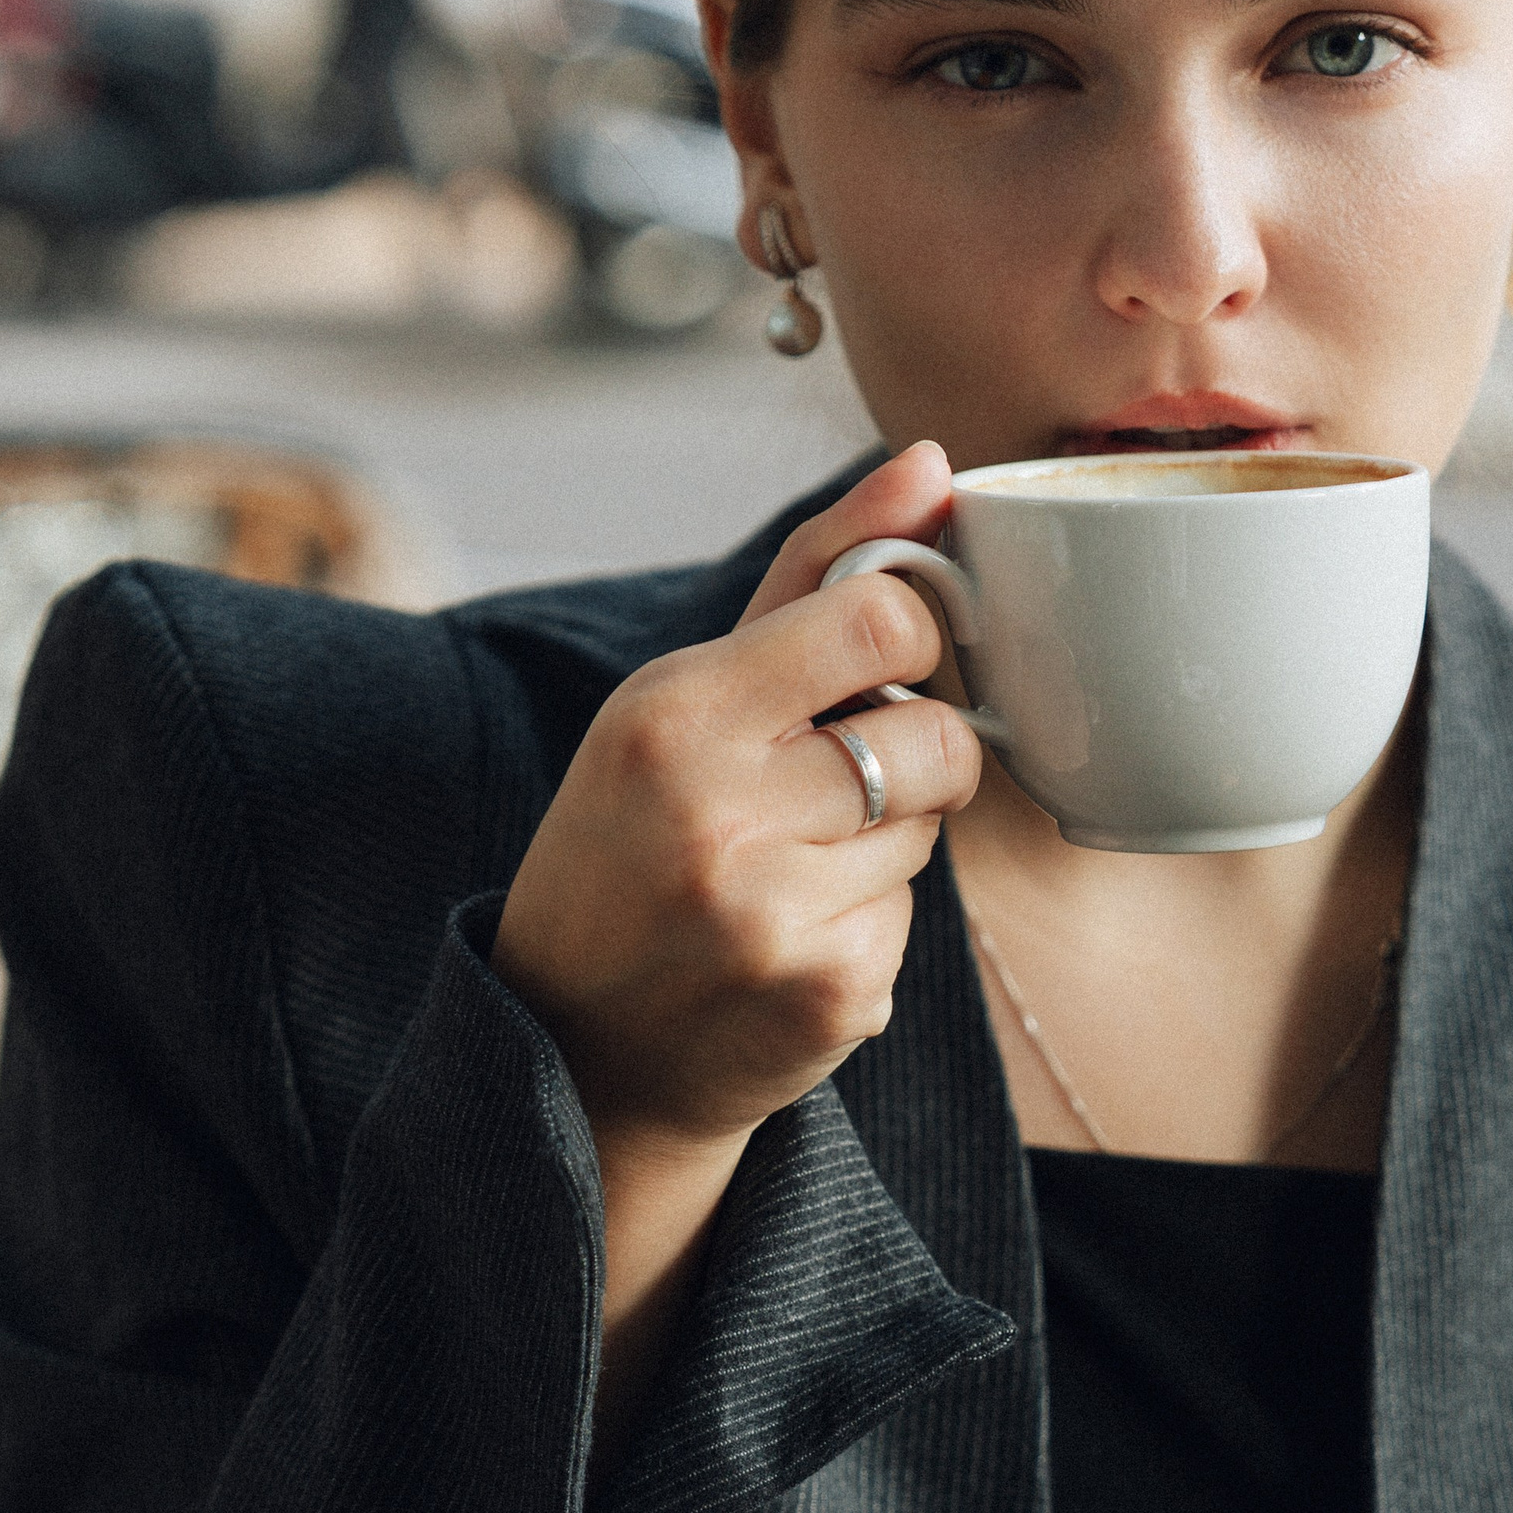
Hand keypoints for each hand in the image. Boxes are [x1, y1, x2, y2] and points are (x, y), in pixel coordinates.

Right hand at [492, 444, 979, 1420]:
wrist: (574, 1051)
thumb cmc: (632, 839)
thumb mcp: (682, 695)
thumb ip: (817, 572)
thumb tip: (934, 461)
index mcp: (672, 714)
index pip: (883, 618)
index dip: (912, 633)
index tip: (881, 658)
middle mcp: (720, 815)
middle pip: (937, 734)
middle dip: (910, 752)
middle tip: (825, 785)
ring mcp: (780, 917)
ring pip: (934, 828)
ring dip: (888, 839)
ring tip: (788, 866)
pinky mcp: (834, 996)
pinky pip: (917, 917)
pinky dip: (871, 921)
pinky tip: (789, 940)